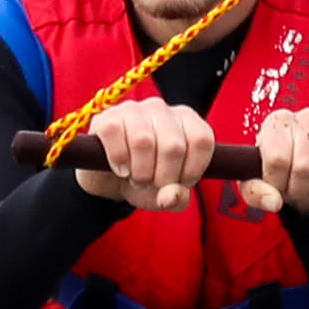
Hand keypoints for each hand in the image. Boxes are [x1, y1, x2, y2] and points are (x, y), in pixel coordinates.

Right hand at [71, 98, 210, 212]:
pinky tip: (120, 168)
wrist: (109, 179)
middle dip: (163, 177)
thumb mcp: (166, 194)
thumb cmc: (145, 179)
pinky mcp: (107, 116)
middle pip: (173, 146)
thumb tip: (169, 196)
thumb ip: (177, 198)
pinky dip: (118, 158)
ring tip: (135, 178)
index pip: (201, 141)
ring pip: (143, 140)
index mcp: (186, 120)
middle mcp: (162, 109)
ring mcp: (133, 109)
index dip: (191, 170)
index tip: (178, 183)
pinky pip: (114, 132)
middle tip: (152, 183)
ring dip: (139, 171)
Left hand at [240, 107, 308, 214]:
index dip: (278, 182)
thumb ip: (256, 192)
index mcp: (276, 123)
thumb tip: (274, 202)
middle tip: (299, 189)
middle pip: (306, 165)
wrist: (304, 165)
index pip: (277, 159)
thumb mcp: (258, 181)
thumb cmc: (280, 170)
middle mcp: (304, 116)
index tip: (279, 185)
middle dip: (301, 188)